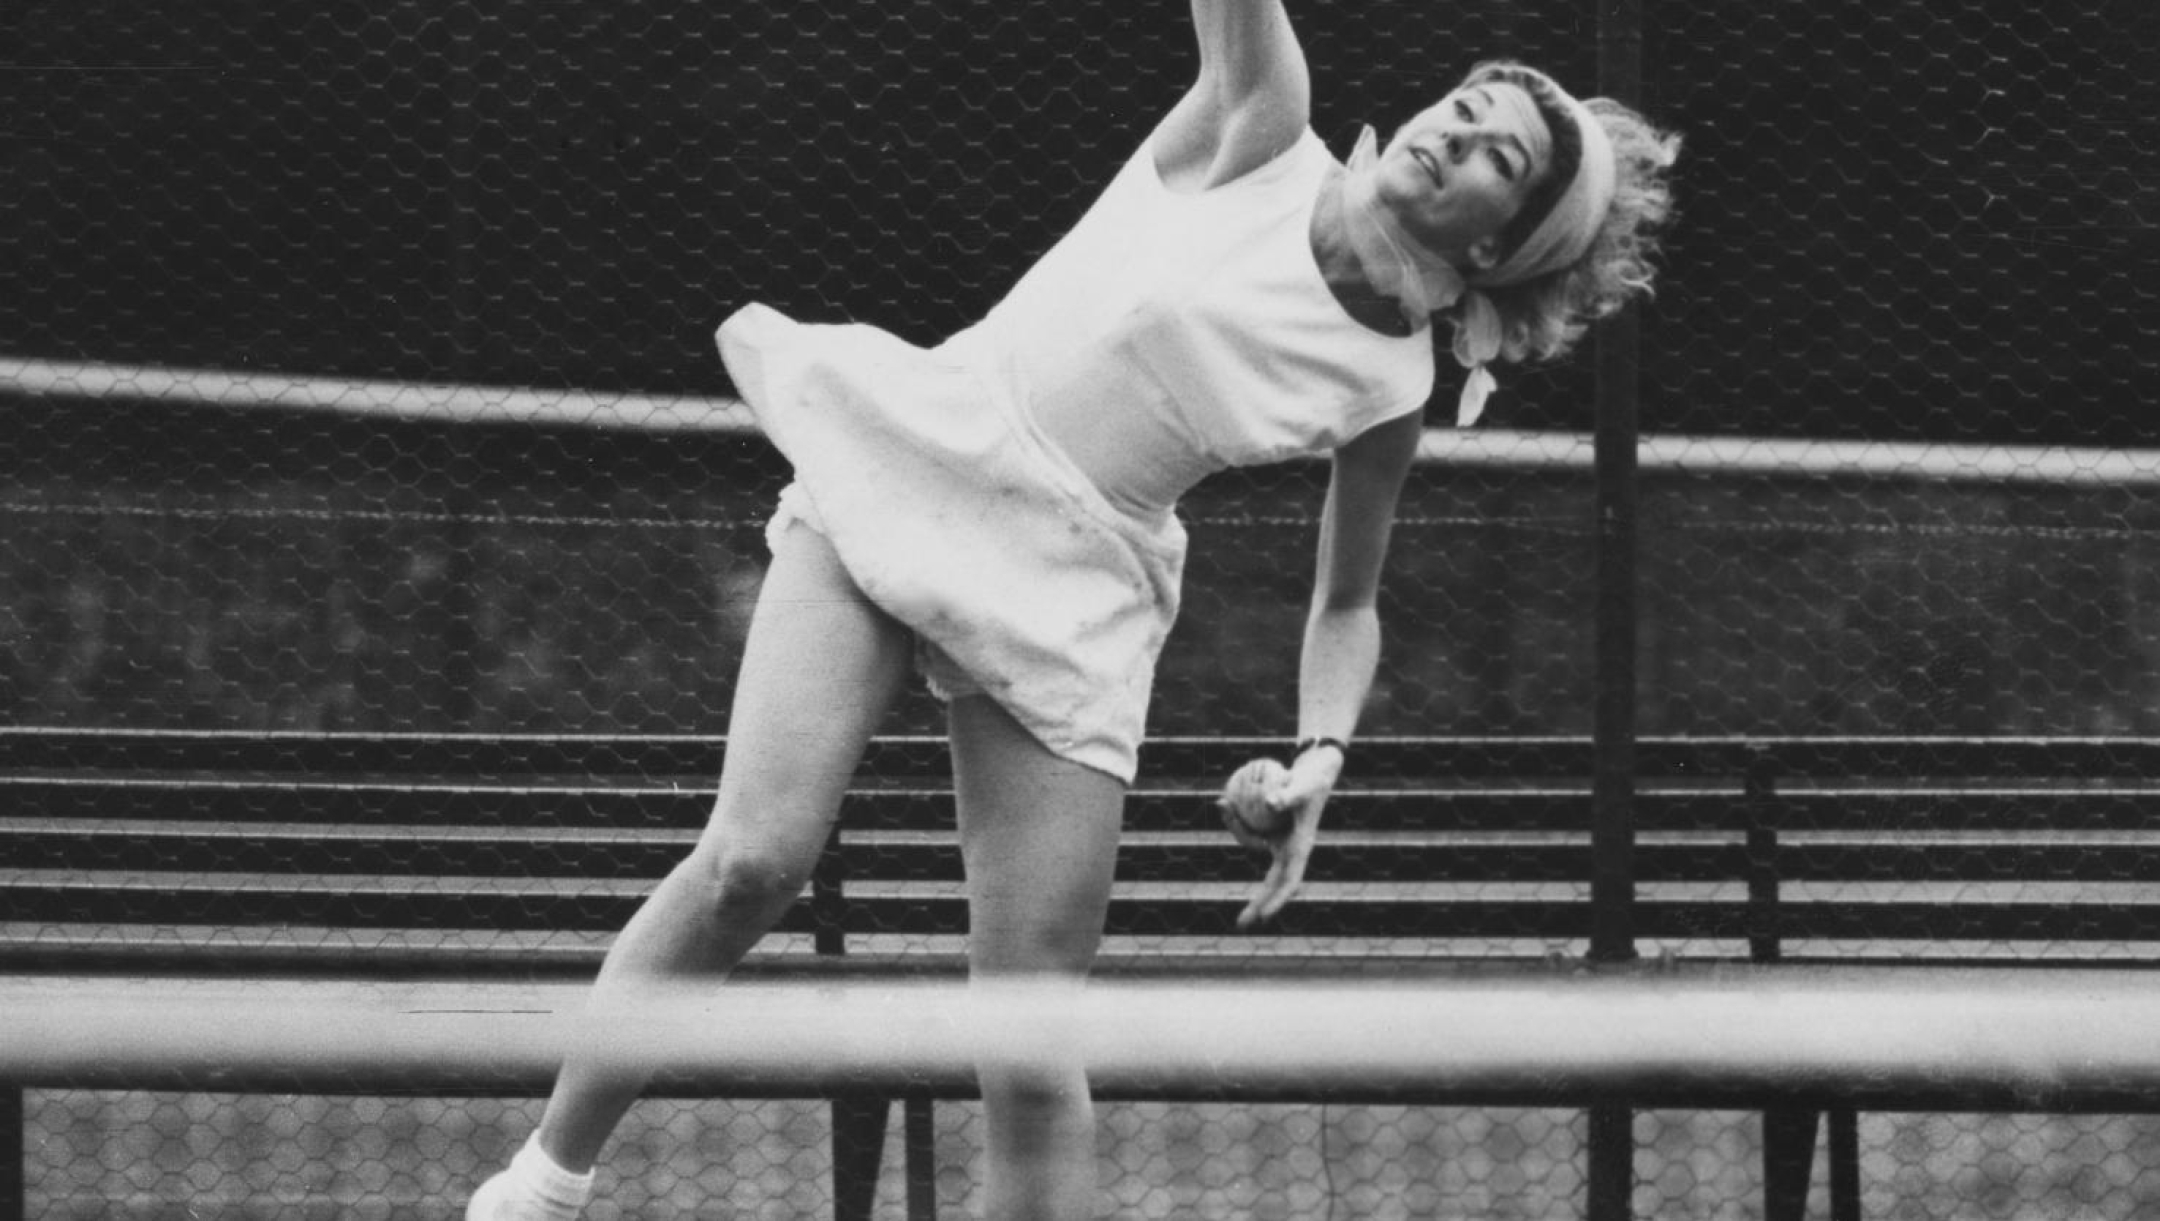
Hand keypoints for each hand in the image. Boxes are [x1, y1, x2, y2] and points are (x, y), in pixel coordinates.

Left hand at [1221, 747, 1341, 928]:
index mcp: (1300, 847)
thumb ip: (1286, 795)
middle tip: (1240, 925)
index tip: (1264, 915)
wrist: (1316, 770)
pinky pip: (1250, 831)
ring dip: (1236, 831)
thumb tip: (1267, 802)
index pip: (1289, 882)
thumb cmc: (1312, 779)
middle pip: (1272, 883)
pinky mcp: (1271, 830)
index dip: (1277, 900)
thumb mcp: (1302, 786)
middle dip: (1257, 904)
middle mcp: (1290, 849)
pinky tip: (1225, 805)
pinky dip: (1236, 822)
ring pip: (1253, 846)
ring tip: (1224, 804)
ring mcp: (1280, 841)